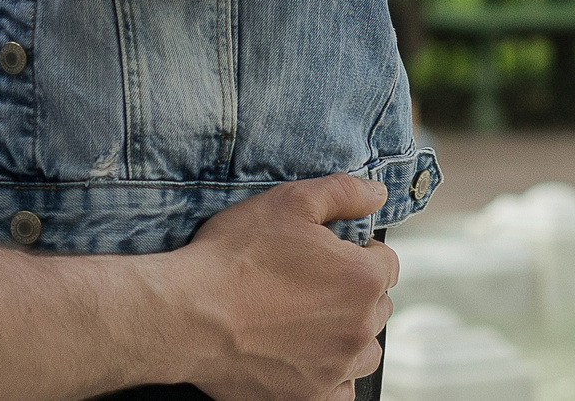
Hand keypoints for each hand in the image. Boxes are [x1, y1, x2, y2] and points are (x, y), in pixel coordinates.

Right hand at [163, 175, 395, 400]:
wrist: (187, 316)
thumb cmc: (234, 258)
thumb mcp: (289, 202)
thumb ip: (343, 193)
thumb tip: (377, 194)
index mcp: (362, 279)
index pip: (386, 264)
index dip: (359, 252)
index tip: (331, 254)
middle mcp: (357, 328)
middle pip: (378, 307)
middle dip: (355, 292)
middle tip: (312, 283)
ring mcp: (334, 368)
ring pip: (365, 350)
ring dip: (349, 335)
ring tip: (312, 321)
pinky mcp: (308, 398)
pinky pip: (342, 391)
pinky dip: (333, 376)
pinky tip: (308, 358)